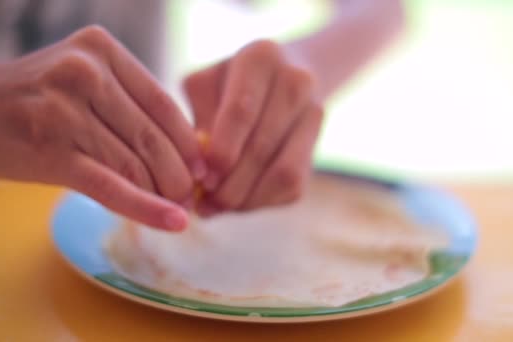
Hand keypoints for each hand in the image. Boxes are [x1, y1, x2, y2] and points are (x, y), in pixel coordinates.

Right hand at [0, 26, 204, 230]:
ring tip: (175, 208)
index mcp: (102, 51)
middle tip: (190, 196)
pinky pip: (111, 186)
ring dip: (162, 195)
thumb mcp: (85, 79)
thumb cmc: (38, 98)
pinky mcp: (51, 151)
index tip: (202, 169)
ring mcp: (65, 111)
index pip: (165, 106)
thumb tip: (189, 155)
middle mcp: (86, 73)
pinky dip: (146, 208)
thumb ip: (131, 105)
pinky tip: (172, 221)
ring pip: (135, 165)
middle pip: (154, 138)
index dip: (190, 144)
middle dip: (180, 176)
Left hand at [184, 40, 323, 214]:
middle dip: (230, 183)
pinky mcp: (317, 142)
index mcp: (261, 57)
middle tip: (203, 203)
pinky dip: (262, 201)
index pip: (241, 111)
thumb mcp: (207, 86)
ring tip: (217, 207)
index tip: (201, 180)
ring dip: (247, 198)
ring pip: (283, 172)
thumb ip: (198, 123)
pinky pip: (293, 185)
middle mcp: (295, 82)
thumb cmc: (231, 83)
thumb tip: (195, 177)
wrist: (286, 73)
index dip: (221, 152)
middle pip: (262, 146)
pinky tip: (238, 202)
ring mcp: (313, 113)